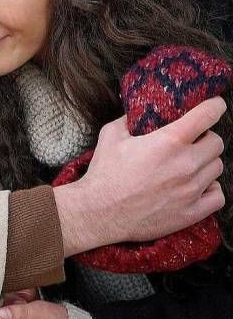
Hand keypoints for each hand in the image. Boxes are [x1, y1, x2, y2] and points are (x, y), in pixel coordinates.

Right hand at [55, 97, 226, 253]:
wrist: (99, 212)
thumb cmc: (104, 174)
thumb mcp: (110, 136)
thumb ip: (128, 120)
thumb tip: (138, 112)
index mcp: (168, 142)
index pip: (206, 116)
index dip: (214, 106)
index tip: (215, 105)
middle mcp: (185, 164)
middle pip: (216, 143)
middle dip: (206, 138)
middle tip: (192, 142)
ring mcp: (191, 190)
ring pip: (217, 168)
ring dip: (206, 164)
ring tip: (189, 166)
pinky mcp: (191, 212)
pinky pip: (218, 196)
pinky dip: (211, 189)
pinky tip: (196, 187)